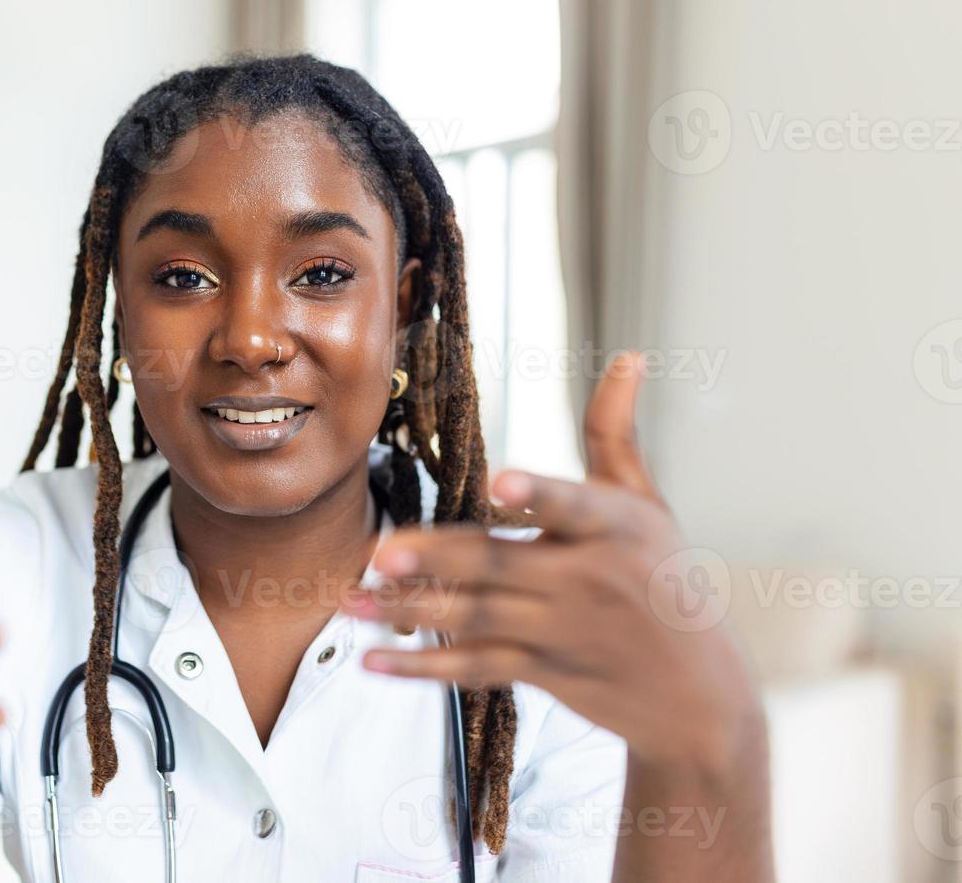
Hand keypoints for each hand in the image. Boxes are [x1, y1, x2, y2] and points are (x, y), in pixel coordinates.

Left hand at [345, 352, 758, 776]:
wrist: (696, 692)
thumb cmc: (662, 577)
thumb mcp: (646, 505)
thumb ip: (616, 434)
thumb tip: (628, 355)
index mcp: (615, 527)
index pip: (574, 506)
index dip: (539, 494)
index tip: (501, 484)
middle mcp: (588, 580)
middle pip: (501, 565)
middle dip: (439, 561)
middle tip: (383, 552)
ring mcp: (562, 631)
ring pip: (477, 618)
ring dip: (410, 611)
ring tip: (353, 599)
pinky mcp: (542, 672)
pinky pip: (475, 668)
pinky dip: (424, 668)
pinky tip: (372, 659)